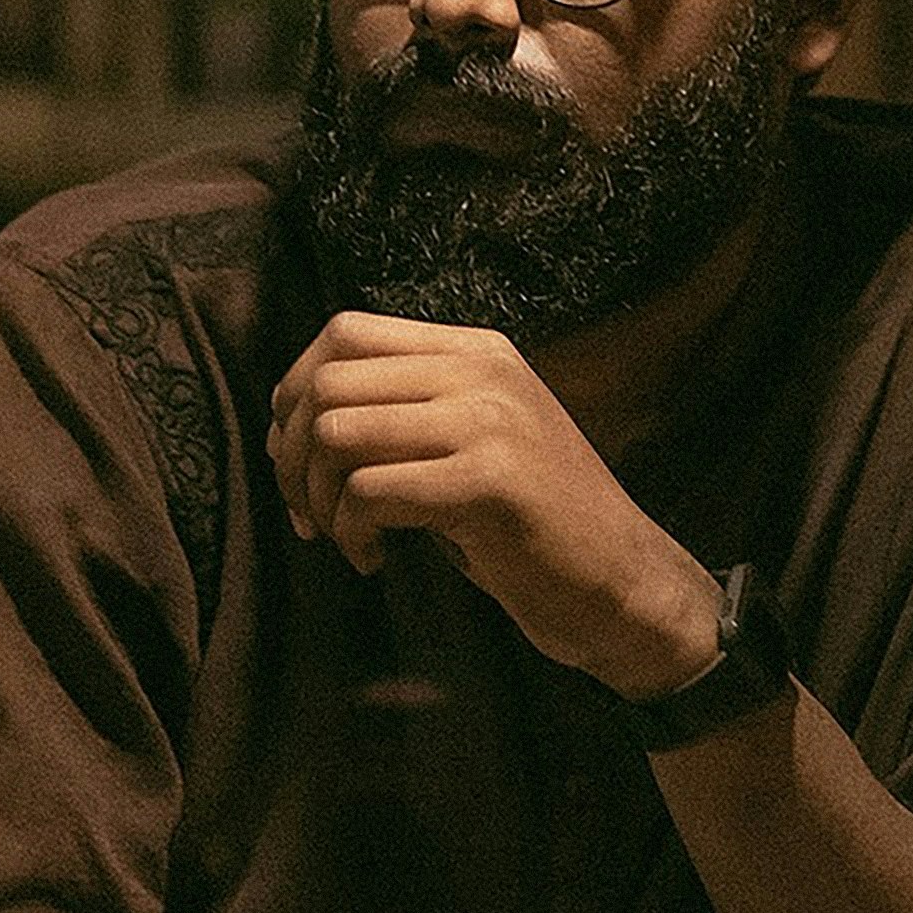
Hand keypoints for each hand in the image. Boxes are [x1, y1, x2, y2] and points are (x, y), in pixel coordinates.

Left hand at [268, 310, 723, 699]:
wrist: (624, 581)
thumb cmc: (532, 524)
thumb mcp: (471, 440)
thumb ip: (403, 412)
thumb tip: (288, 416)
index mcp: (476, 350)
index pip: (345, 330)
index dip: (294, 390)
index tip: (293, 456)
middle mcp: (482, 370)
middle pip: (329, 382)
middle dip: (290, 456)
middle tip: (306, 513)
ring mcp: (489, 422)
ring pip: (338, 433)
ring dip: (318, 498)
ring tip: (343, 537)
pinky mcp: (490, 482)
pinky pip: (371, 491)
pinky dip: (351, 534)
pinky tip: (374, 560)